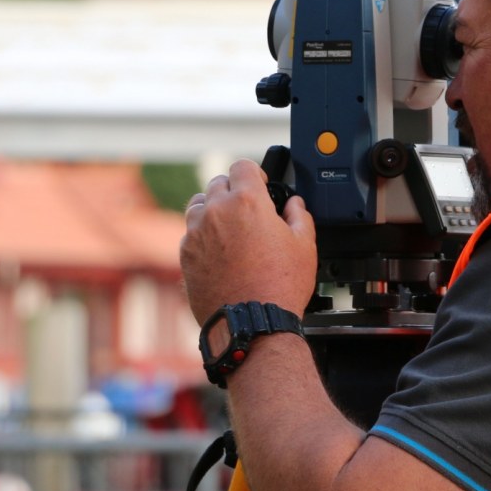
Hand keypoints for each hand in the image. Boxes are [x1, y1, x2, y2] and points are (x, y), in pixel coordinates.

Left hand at [180, 159, 316, 323]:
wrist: (252, 324)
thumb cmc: (279, 286)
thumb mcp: (305, 245)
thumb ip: (299, 215)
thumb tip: (294, 205)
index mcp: (247, 202)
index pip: (243, 165)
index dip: (255, 174)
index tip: (261, 186)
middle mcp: (216, 211)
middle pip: (218, 182)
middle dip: (234, 190)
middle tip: (248, 210)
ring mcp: (196, 233)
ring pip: (198, 204)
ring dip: (213, 209)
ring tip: (230, 227)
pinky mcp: (185, 254)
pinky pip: (190, 233)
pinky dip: (202, 235)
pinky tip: (220, 251)